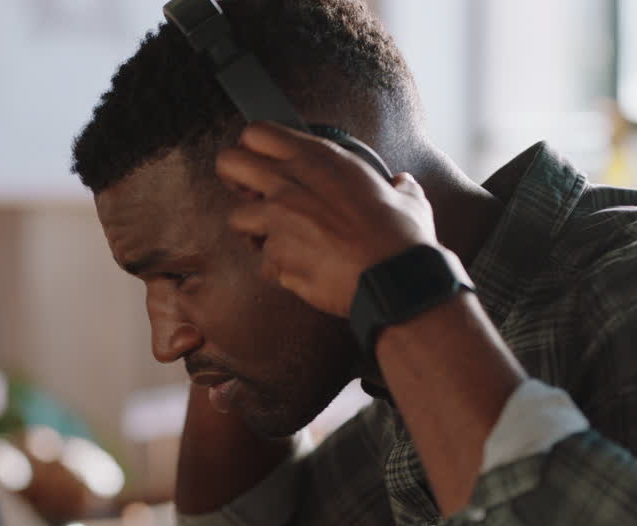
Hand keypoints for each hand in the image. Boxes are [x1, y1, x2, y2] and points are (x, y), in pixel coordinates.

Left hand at [215, 122, 438, 316]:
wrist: (395, 281)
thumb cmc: (401, 239)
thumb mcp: (407, 197)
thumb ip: (398, 186)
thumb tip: (402, 184)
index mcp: (319, 160)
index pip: (257, 131)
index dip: (253, 147)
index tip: (262, 163)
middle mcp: (291, 184)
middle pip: (229, 162)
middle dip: (234, 179)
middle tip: (251, 195)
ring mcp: (278, 221)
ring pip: (236, 217)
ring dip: (254, 230)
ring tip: (282, 240)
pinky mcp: (275, 257)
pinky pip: (263, 262)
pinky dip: (279, 268)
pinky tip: (303, 269)